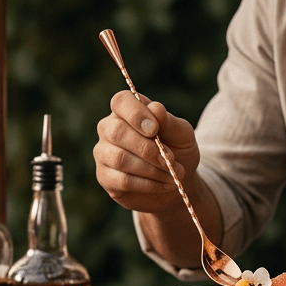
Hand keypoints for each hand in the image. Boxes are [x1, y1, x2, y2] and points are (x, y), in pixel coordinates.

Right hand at [94, 91, 200, 213]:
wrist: (176, 182)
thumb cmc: (177, 151)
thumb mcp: (182, 135)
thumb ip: (169, 122)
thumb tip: (155, 108)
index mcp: (127, 111)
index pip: (121, 101)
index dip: (135, 113)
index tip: (154, 129)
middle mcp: (109, 129)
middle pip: (116, 132)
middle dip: (147, 148)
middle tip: (170, 159)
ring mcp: (103, 153)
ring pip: (120, 159)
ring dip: (152, 169)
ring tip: (173, 174)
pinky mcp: (105, 177)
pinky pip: (123, 180)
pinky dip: (148, 184)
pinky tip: (164, 184)